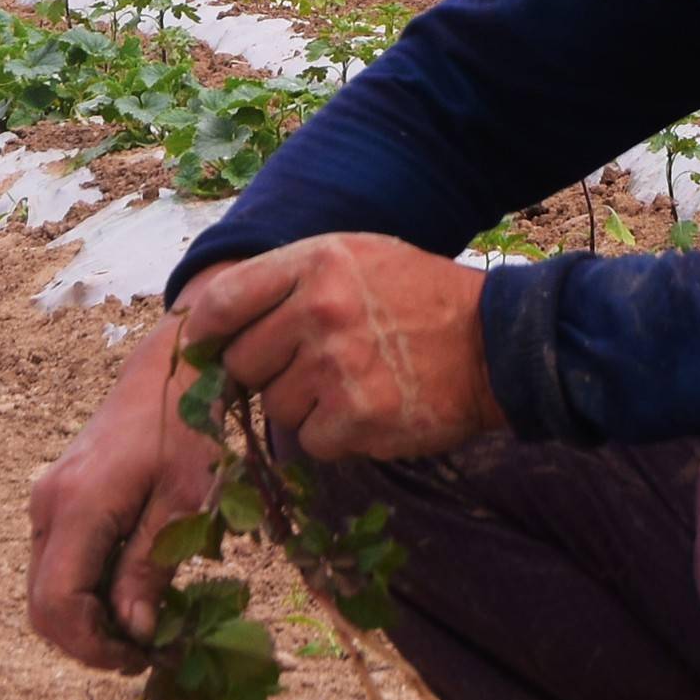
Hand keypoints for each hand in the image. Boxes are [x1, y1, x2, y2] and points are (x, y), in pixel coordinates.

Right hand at [22, 329, 223, 673]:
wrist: (172, 370)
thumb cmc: (188, 429)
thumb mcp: (185, 502)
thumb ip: (150, 568)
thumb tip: (132, 631)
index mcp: (77, 508)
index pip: (57, 606)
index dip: (94, 646)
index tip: (142, 656)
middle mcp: (47, 507)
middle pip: (43, 605)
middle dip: (88, 641)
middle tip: (145, 650)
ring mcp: (46, 501)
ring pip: (47, 587)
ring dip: (88, 618)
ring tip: (145, 622)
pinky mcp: (57, 499)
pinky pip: (58, 563)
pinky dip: (86, 589)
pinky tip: (131, 587)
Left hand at [186, 232, 496, 464]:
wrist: (493, 344)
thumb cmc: (418, 297)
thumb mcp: (354, 258)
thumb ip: (289, 281)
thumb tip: (214, 323)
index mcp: (315, 263)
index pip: (223, 301)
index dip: (205, 332)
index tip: (206, 348)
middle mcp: (319, 311)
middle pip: (242, 363)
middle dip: (266, 372)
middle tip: (308, 367)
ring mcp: (337, 367)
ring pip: (275, 407)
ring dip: (304, 406)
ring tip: (350, 384)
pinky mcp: (357, 418)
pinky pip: (311, 441)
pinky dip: (334, 435)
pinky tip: (368, 409)